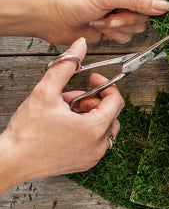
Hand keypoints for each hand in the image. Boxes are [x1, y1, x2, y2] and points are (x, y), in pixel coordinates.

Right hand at [0, 37, 123, 192]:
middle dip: (92, 100)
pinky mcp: (86, 163)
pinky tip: (65, 126)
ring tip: (65, 113)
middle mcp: (99, 145)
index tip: (91, 79)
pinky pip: (97, 141)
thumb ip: (65, 66)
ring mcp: (93, 156)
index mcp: (94, 128)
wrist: (12, 160)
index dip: (104, 85)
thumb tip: (80, 45)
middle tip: (69, 98)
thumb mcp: (46, 92)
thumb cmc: (27, 131)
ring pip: (104, 126)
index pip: (116, 100)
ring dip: (89, 115)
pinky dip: (86, 130)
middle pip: (110, 112)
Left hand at [37, 0, 168, 44]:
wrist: (52, 18)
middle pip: (146, 13)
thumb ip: (138, 0)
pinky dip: (113, 34)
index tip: (142, 7)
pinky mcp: (115, 28)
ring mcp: (121, 13)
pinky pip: (128, 36)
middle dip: (126, 18)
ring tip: (100, 19)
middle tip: (110, 13)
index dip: (151, 1)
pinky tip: (100, 27)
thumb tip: (163, 4)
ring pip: (138, 27)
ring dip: (117, 26)